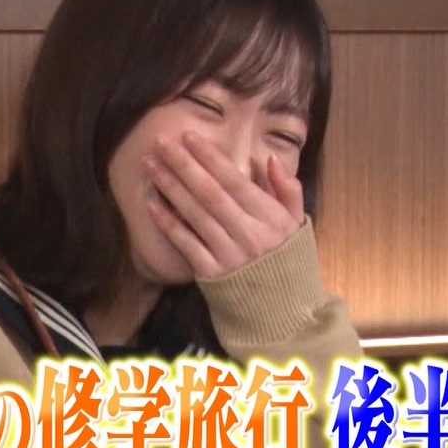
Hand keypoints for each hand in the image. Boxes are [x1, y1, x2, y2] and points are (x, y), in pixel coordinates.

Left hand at [143, 130, 309, 278]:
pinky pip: (186, 243)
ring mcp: (228, 254)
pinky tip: (152, 204)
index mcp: (270, 216)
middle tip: (160, 142)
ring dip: (170, 187)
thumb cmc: (289, 260)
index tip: (188, 136)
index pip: (234, 180)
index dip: (209, 157)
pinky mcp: (212, 273)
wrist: (284, 312)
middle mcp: (248, 232)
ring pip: (195, 214)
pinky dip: (169, 223)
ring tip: (150, 166)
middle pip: (209, 192)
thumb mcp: (298, 223)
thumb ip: (287, 189)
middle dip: (183, 164)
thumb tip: (270, 158)